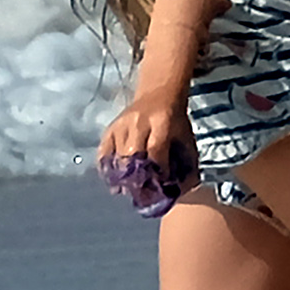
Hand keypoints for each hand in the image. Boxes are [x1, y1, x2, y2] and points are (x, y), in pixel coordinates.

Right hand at [94, 88, 198, 218]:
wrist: (158, 96)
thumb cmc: (175, 123)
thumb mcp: (186, 138)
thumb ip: (185, 164)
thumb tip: (178, 191)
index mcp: (162, 122)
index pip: (156, 150)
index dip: (158, 172)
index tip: (160, 188)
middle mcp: (138, 122)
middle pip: (133, 154)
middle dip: (138, 178)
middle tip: (142, 194)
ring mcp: (121, 125)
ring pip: (117, 156)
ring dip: (123, 177)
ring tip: (130, 190)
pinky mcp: (109, 129)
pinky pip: (103, 153)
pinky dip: (108, 169)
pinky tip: (115, 181)